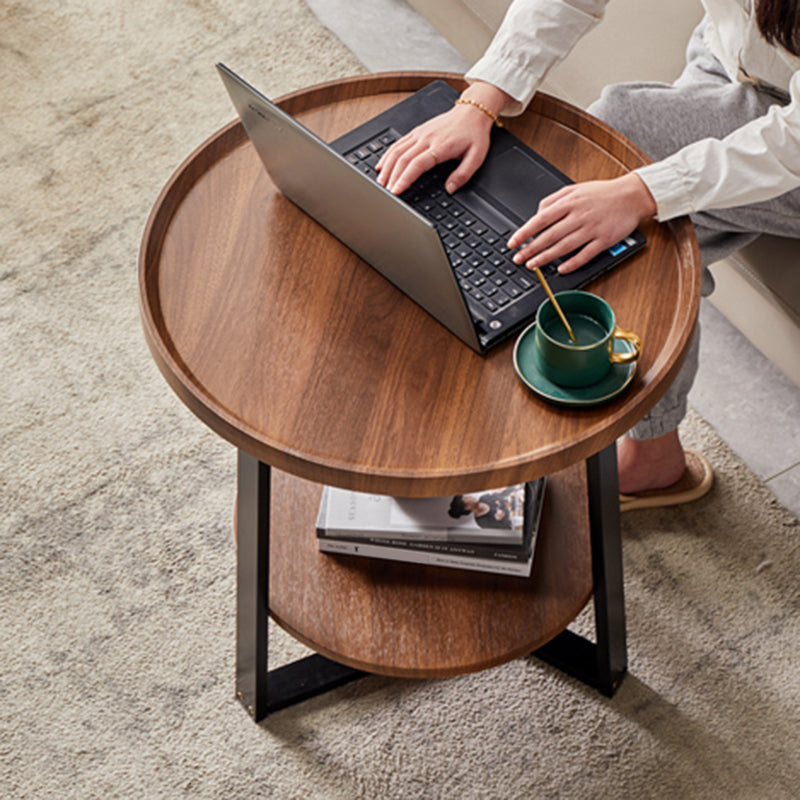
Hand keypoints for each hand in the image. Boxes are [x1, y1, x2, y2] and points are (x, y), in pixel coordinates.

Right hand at [376, 82, 510, 195]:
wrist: (472, 111)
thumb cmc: (474, 133)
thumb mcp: (476, 157)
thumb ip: (463, 175)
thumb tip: (450, 189)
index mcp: (440, 147)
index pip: (416, 164)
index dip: (404, 179)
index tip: (396, 191)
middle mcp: (426, 139)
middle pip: (402, 159)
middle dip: (392, 177)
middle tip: (386, 193)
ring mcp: (419, 133)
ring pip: (397, 151)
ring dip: (386, 167)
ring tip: (381, 182)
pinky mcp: (416, 131)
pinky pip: (398, 143)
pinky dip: (387, 155)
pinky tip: (382, 165)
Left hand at [507, 173, 656, 273]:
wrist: (632, 195)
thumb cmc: (602, 193)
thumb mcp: (574, 189)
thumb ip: (553, 200)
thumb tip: (536, 214)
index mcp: (570, 202)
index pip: (541, 219)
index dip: (524, 233)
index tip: (513, 243)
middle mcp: (579, 215)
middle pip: (550, 235)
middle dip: (531, 249)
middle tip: (518, 259)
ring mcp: (592, 228)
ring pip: (564, 246)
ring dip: (546, 258)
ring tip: (532, 265)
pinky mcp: (604, 240)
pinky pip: (586, 254)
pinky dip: (573, 263)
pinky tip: (561, 269)